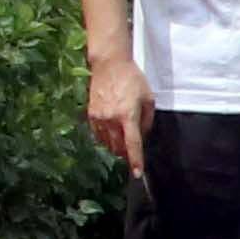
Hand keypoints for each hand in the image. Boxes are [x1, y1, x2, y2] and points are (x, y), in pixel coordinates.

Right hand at [86, 49, 151, 173]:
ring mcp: (99, 117)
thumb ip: (147, 121)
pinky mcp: (91, 114)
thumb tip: (141, 137)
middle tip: (132, 152)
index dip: (136, 161)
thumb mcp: (149, 99)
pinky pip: (98, 135)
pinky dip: (106, 139)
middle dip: (127, 154)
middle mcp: (111, 119)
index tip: (137, 174)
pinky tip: (112, 133)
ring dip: (116, 147)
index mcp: (128, 116)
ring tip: (123, 140)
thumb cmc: (133, 80)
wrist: (110, 64)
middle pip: (119, 148)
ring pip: (108, 143)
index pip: (132, 145)